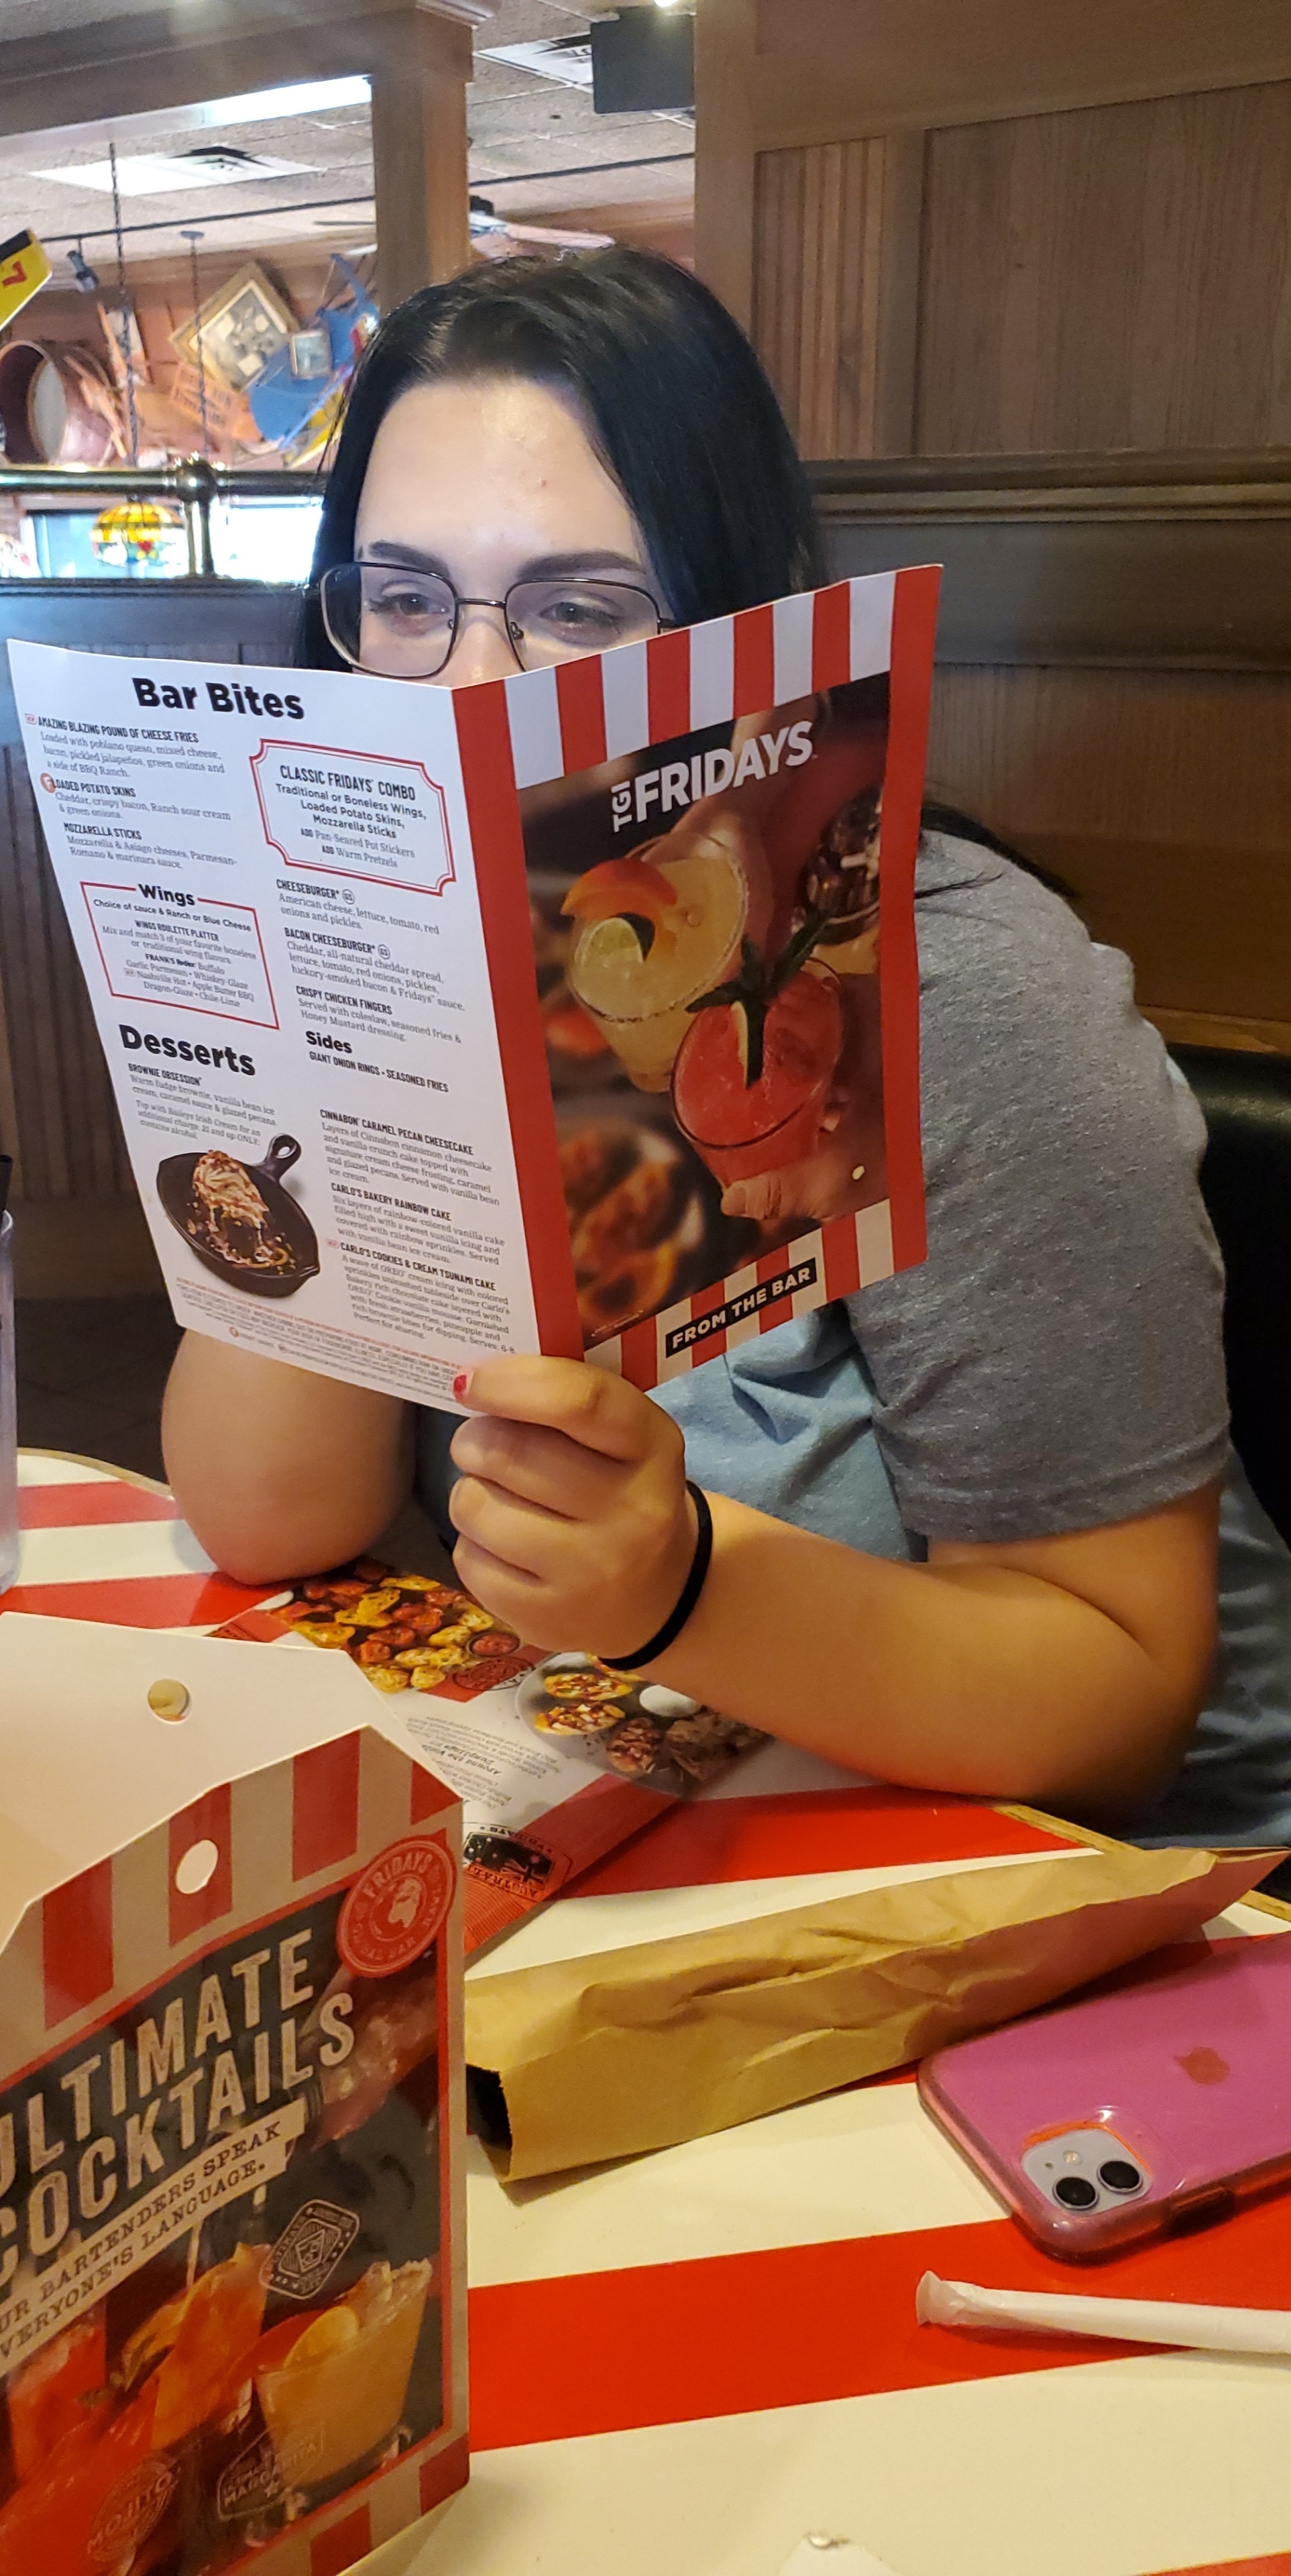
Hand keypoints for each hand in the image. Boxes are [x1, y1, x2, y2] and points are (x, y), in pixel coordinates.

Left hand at [447, 1356, 696, 1657]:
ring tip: (494, 1495)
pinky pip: (469, 1561)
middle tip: (478, 1442)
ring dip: (469, 1490)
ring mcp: (590, 1573)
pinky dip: (472, 1543)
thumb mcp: (624, 1438)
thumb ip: (567, 1401)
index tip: (469, 1380)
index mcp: (652, 1447)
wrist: (662, 1594)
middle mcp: (631, 1513)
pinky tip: (504, 1545)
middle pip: (511, 1453)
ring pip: (477, 1506)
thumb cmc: (623, 1491)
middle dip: (475, 1439)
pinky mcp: (548, 1619)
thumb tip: (474, 1378)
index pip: (580, 1401)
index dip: (511, 1383)